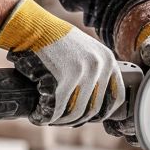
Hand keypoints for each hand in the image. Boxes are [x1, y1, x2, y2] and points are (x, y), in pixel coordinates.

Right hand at [0, 0, 123, 125]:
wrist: (32, 28)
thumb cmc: (55, 39)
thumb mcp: (86, 49)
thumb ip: (95, 68)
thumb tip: (95, 98)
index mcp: (107, 60)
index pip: (117, 96)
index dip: (105, 112)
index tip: (92, 117)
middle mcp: (98, 67)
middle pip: (94, 109)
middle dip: (77, 120)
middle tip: (64, 120)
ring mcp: (81, 74)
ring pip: (75, 113)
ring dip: (61, 121)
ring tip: (49, 119)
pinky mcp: (61, 81)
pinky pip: (56, 110)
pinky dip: (45, 117)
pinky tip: (38, 116)